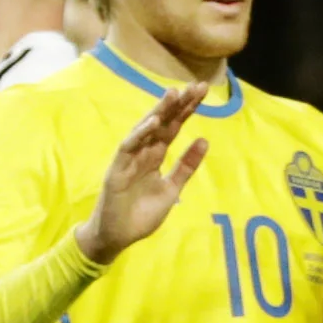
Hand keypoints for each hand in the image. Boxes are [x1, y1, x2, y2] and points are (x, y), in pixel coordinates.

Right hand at [75, 84, 210, 264]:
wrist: (119, 237)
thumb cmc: (141, 214)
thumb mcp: (172, 189)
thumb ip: (186, 166)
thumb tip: (205, 140)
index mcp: (156, 155)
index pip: (174, 127)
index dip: (187, 110)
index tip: (203, 92)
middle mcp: (143, 151)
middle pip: (163, 123)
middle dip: (179, 104)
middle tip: (197, 85)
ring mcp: (129, 158)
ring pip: (145, 130)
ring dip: (159, 112)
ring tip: (175, 93)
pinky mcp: (117, 169)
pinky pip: (128, 147)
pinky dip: (140, 134)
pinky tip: (153, 122)